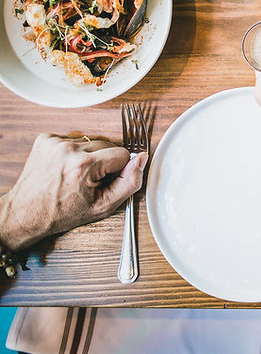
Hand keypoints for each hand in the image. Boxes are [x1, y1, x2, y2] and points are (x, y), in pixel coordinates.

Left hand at [0, 134, 145, 250]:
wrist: (25, 214)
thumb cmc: (62, 213)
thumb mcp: (103, 206)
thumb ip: (129, 182)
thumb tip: (141, 159)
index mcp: (84, 165)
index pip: (122, 154)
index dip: (116, 170)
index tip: (102, 182)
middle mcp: (69, 150)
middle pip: (107, 145)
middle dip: (103, 162)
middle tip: (89, 180)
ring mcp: (55, 142)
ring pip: (90, 142)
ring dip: (88, 155)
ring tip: (75, 174)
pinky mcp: (46, 139)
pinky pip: (73, 139)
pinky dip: (73, 152)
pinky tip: (65, 167)